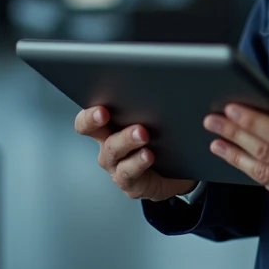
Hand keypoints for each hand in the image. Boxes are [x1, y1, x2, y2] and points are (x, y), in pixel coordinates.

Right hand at [75, 106, 197, 202]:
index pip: (89, 117)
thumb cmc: (166, 144)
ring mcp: (117, 165)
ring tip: (142, 133)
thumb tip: (160, 85)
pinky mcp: (131, 183)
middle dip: (94, 119)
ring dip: (125, 139)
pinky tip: (148, 155)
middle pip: (91, 130)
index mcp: (111, 126)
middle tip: (104, 112)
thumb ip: (153, 106)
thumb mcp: (159, 121)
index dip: (88, 112)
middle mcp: (109, 145)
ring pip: (113, 150)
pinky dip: (138, 162)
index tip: (99, 105)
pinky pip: (128, 173)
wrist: (180, 176)